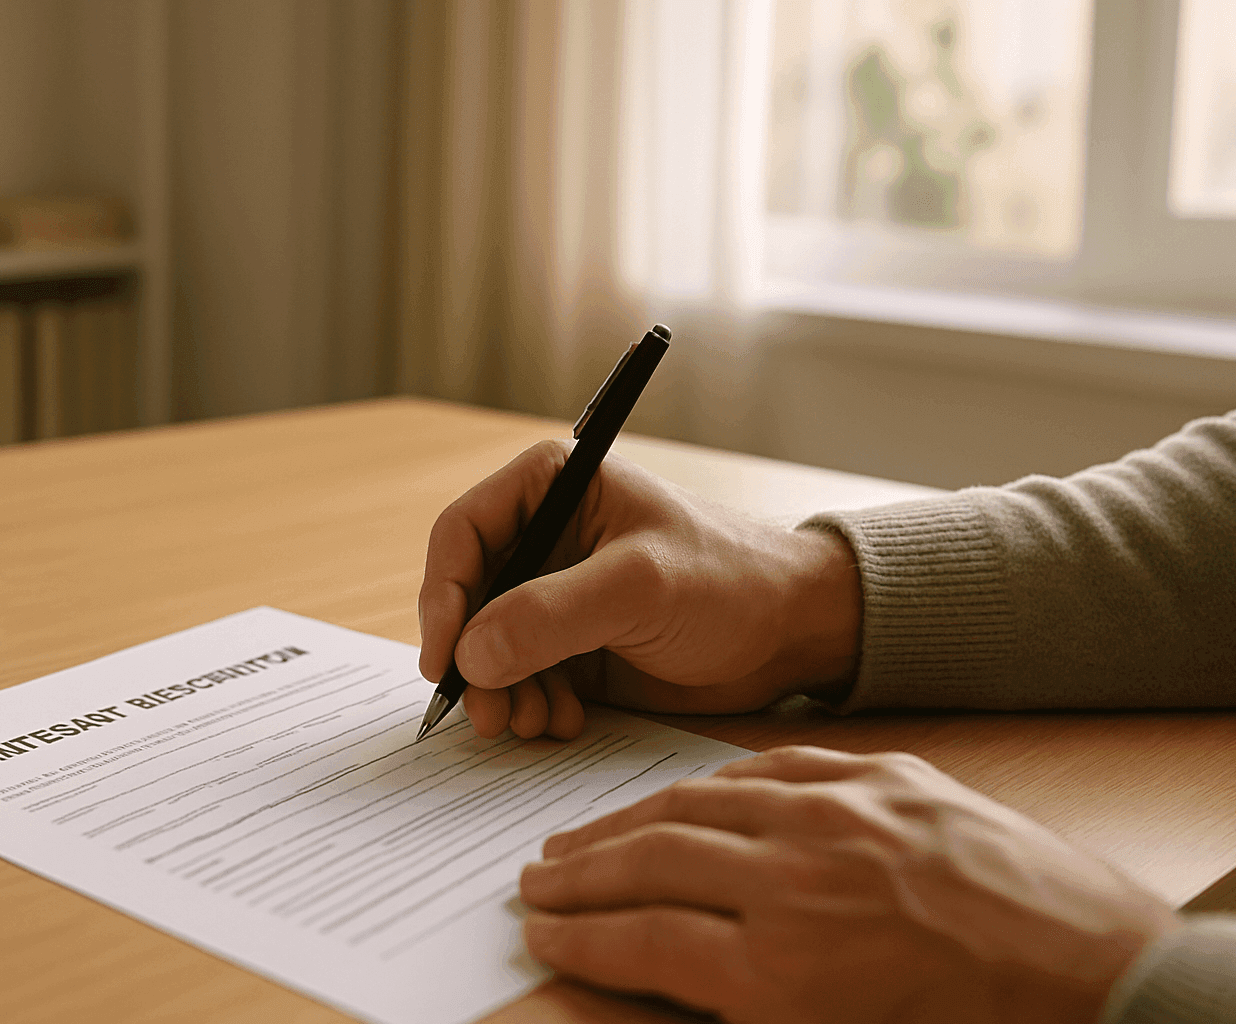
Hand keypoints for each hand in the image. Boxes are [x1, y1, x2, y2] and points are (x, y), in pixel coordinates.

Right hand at [418, 441, 861, 739]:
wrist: (792, 632)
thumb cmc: (730, 580)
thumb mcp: (639, 588)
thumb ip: (552, 615)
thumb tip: (471, 654)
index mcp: (551, 486)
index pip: (462, 534)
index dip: (443, 596)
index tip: (445, 658)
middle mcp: (543, 535)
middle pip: (467, 598)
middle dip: (472, 659)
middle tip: (488, 714)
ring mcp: (555, 594)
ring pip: (488, 646)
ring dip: (502, 691)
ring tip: (533, 722)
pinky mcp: (571, 644)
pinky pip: (522, 678)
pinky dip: (530, 704)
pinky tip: (564, 721)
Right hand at [520, 746, 1182, 1023]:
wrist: (1090, 970)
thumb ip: (732, 1008)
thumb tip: (657, 975)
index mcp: (783, 970)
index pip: (642, 941)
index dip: (579, 938)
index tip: (541, 933)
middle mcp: (796, 881)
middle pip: (651, 862)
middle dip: (580, 876)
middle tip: (536, 881)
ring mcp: (837, 816)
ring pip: (694, 805)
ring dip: (624, 822)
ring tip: (581, 837)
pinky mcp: (876, 777)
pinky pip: (763, 769)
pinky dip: (706, 782)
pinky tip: (676, 796)